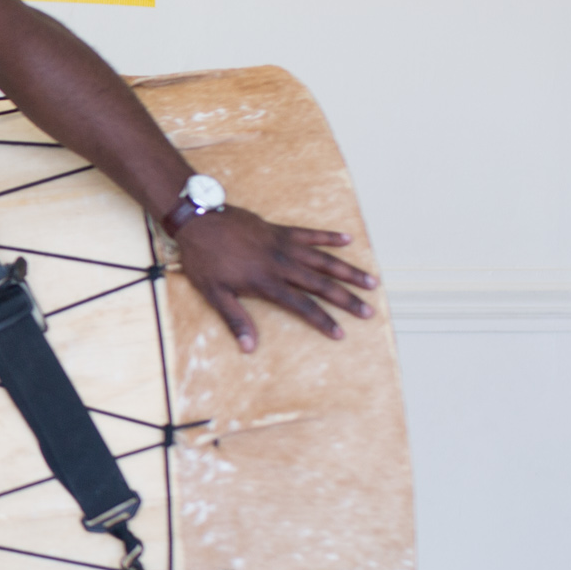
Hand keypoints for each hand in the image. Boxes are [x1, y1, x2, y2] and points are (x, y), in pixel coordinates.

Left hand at [170, 208, 375, 351]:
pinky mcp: (280, 230)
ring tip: (371, 281)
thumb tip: (249, 347)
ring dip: (348, 271)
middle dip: (347, 299)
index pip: (302, 306)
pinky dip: (329, 237)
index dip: (323, 320)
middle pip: (322, 284)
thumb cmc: (204, 260)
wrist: (199, 221)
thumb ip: (235, 319)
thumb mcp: (214, 294)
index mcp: (267, 283)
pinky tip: (348, 241)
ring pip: (324, 259)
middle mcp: (281, 264)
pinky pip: (310, 234)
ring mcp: (283, 245)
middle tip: (369, 311)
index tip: (340, 333)